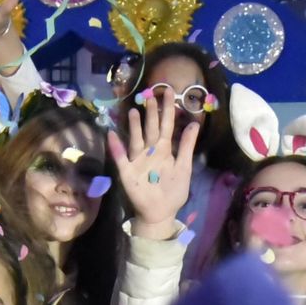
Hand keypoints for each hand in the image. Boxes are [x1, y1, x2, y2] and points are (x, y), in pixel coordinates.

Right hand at [106, 93, 198, 238]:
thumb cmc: (173, 191)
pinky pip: (120, 158)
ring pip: (136, 139)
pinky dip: (116, 147)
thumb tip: (193, 123)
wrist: (161, 213)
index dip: (168, 109)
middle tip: (151, 93)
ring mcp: (138, 161)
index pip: (167, 125)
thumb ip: (187, 146)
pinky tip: (111, 135)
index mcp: (165, 150)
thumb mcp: (184, 168)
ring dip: (135, 126)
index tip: (169, 92)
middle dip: (151, 112)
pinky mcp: (128, 173)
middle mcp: (150, 151)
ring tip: (135, 111)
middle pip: (151, 128)